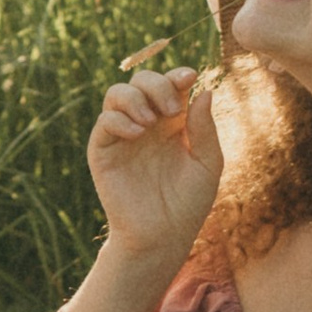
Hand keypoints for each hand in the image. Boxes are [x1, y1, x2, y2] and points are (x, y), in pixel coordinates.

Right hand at [87, 67, 222, 262]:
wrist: (162, 237)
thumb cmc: (188, 204)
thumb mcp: (208, 164)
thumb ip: (205, 128)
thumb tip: (205, 90)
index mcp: (174, 123)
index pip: (171, 85)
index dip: (177, 74)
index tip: (189, 77)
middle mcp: (147, 123)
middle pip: (142, 81)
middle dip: (156, 85)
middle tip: (172, 108)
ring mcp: (123, 135)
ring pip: (117, 93)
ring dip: (134, 98)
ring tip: (150, 122)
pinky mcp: (103, 151)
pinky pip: (104, 121)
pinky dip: (119, 119)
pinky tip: (137, 134)